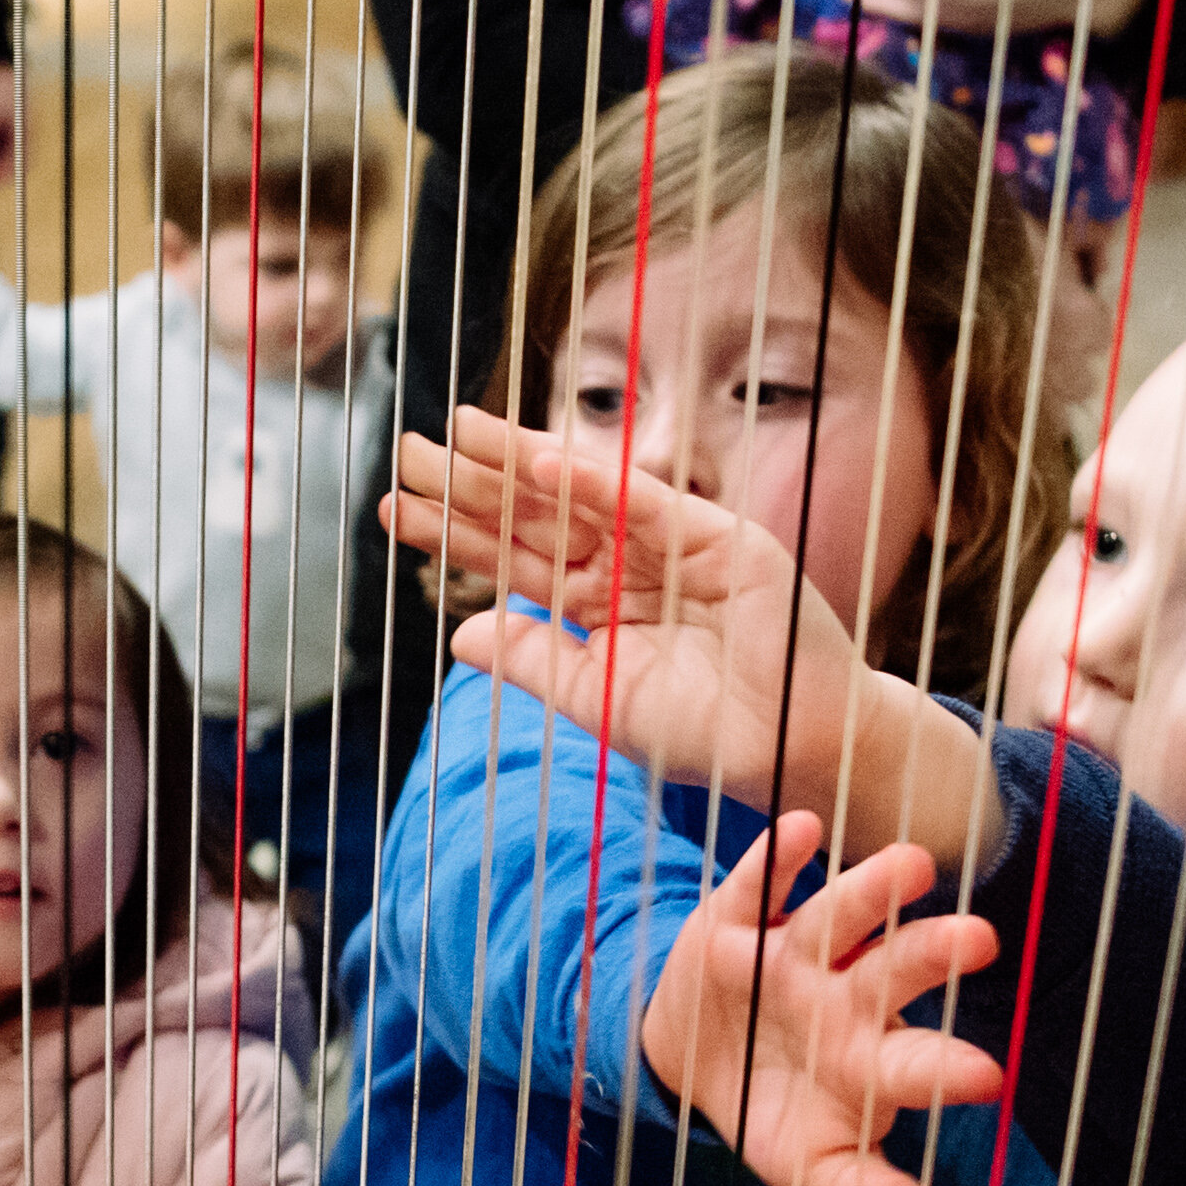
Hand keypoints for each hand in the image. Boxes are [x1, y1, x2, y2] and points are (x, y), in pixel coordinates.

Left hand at [388, 408, 864, 812]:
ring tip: (459, 432)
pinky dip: (599, 482)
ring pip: (584, 497)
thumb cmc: (705, 734)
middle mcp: (631, 563)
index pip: (514, 556)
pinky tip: (543, 461)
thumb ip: (534, 662)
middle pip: (537, 513)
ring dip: (522, 463)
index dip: (456, 531)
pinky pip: (650, 505)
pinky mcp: (723, 540)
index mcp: (599, 600)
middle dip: (474, 481)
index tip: (395, 508)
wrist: (790, 753)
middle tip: (408, 450)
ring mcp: (675, 545)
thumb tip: (460, 636)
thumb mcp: (597, 698)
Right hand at [641, 818, 1008, 1185]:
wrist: (688, 1060)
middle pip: (895, 970)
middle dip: (931, 954)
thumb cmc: (773, 1110)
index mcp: (868, 1057)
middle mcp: (844, 994)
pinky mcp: (732, 921)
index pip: (914, 1061)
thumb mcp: (809, 1165)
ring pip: (838, 917)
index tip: (989, 1076)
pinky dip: (775, 859)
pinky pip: (755, 884)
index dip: (945, 1069)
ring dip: (872, 891)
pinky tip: (802, 832)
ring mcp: (793, 953)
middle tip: (981, 940)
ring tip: (912, 865)